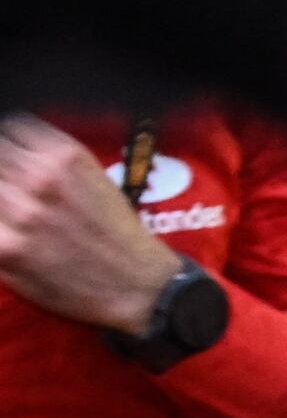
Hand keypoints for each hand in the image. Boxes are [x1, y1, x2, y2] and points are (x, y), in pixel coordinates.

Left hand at [0, 117, 185, 334]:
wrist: (141, 287)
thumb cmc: (118, 236)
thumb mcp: (96, 178)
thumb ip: (50, 159)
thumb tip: (14, 149)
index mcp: (64, 156)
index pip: (8, 130)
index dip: (8, 147)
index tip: (11, 159)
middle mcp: (41, 178)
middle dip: (5, 175)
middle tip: (17, 193)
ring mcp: (22, 214)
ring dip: (3, 202)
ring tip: (17, 214)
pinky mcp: (8, 249)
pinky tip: (11, 235)